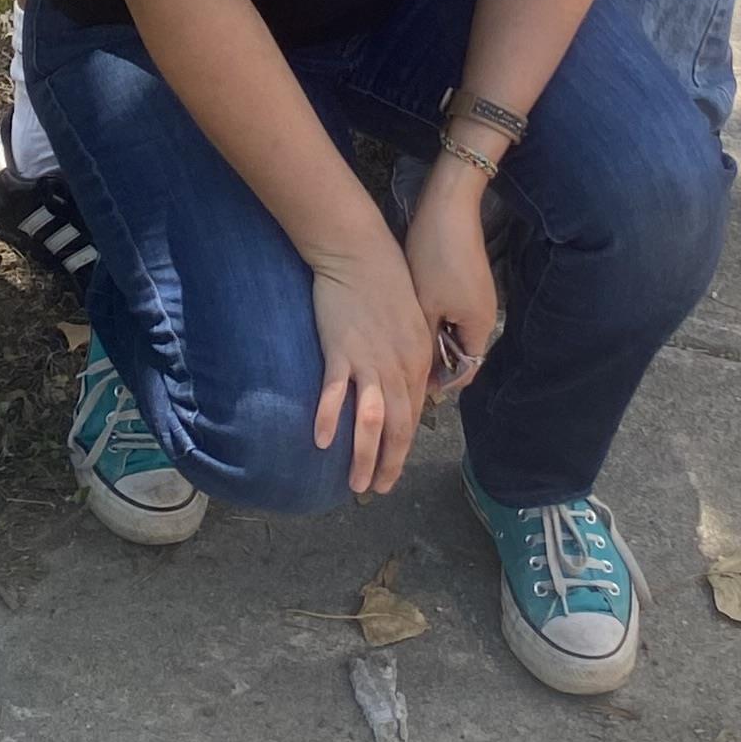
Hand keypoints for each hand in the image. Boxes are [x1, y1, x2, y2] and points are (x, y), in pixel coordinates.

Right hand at [309, 236, 436, 498]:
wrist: (360, 251)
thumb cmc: (385, 283)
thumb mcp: (411, 322)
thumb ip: (409, 358)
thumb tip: (405, 387)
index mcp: (418, 360)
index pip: (414, 414)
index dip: (404, 447)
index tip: (393, 469)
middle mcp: (399, 366)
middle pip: (399, 427)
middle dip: (389, 464)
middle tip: (378, 490)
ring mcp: (370, 360)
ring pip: (372, 419)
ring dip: (365, 455)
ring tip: (357, 483)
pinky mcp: (340, 350)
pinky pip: (336, 391)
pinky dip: (330, 418)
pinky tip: (322, 441)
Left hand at [404, 165, 500, 395]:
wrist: (449, 208)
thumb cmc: (435, 257)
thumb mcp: (426, 306)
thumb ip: (428, 342)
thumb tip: (422, 370)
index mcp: (479, 326)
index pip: (465, 370)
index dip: (440, 381)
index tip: (411, 381)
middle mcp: (484, 314)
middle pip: (461, 350)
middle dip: (434, 358)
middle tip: (402, 361)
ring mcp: (478, 295)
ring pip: (454, 329)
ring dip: (433, 335)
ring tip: (403, 337)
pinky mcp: (468, 279)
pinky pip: (453, 309)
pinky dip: (435, 315)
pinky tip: (411, 310)